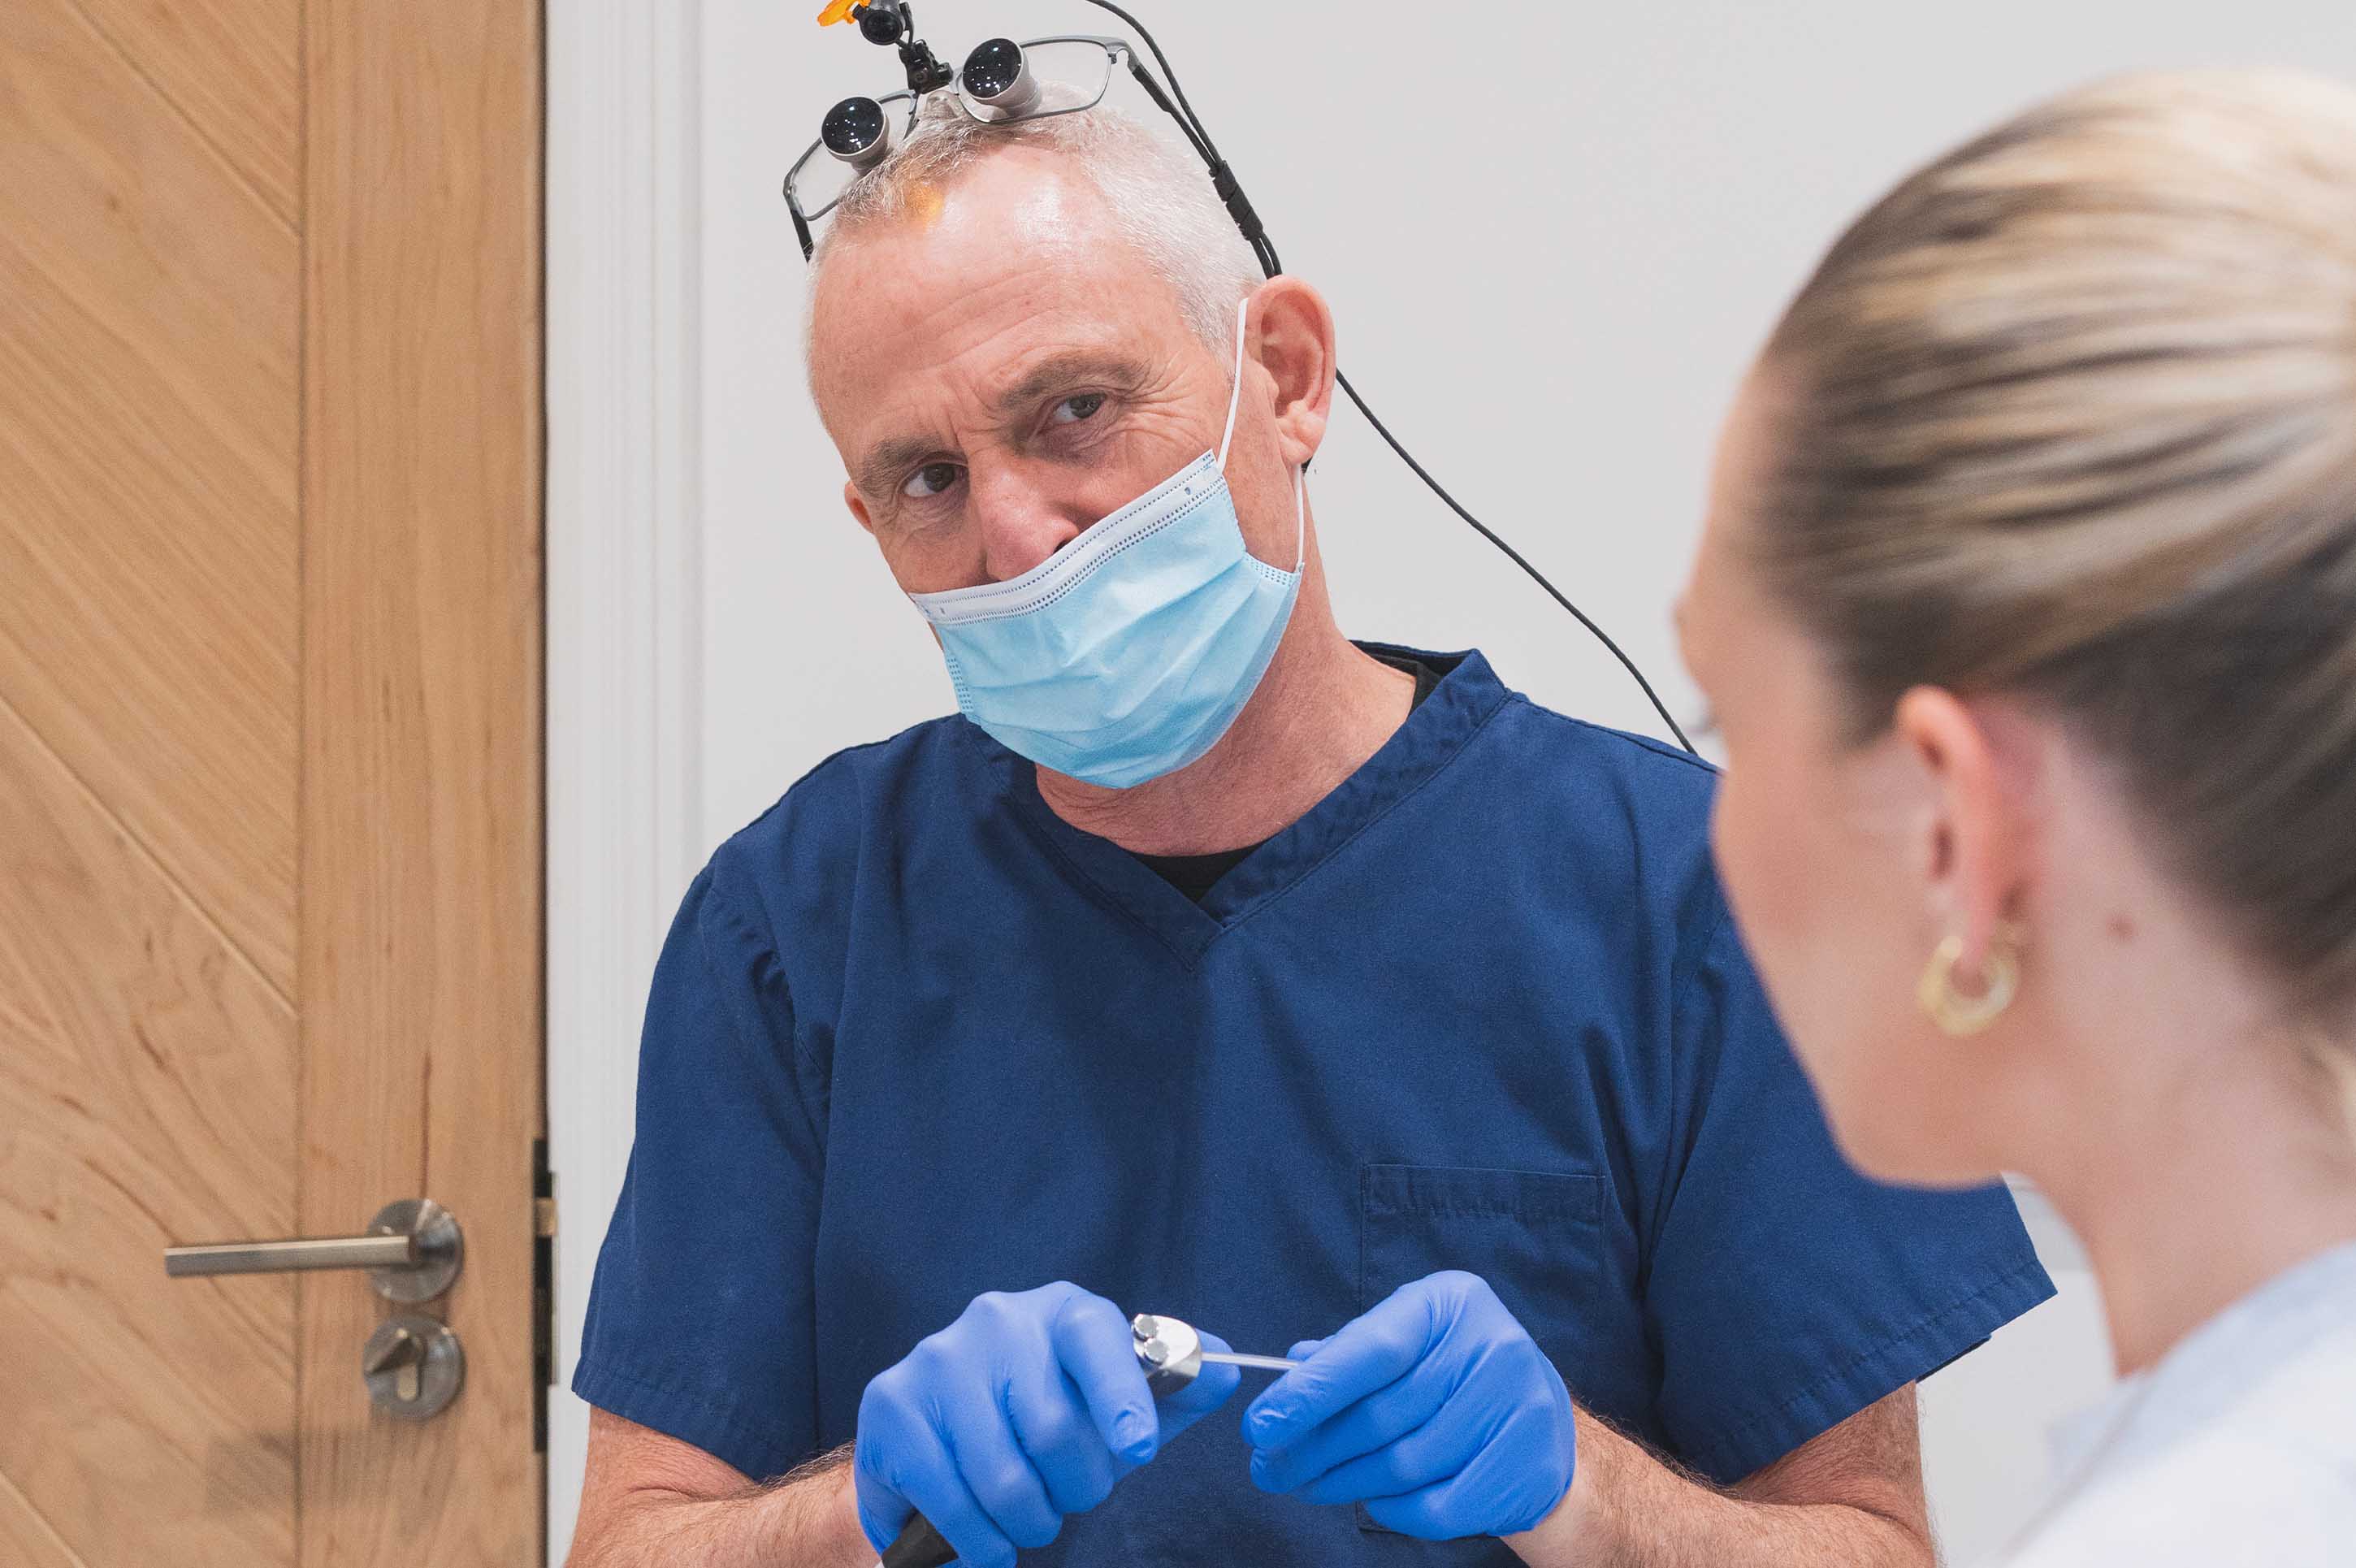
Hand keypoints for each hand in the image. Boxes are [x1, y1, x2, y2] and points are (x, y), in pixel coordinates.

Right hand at [853, 1282, 1239, 1566]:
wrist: (942, 1426)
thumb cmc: (1050, 1412)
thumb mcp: (1119, 1401)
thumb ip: (1176, 1388)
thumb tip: (1228, 1370)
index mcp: (1063, 1310)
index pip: (1098, 1339)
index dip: (1122, 1395)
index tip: (1136, 1448)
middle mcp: (995, 1320)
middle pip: (1054, 1429)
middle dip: (1077, 1488)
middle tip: (1072, 1497)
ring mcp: (936, 1360)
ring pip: (1002, 1476)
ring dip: (1028, 1522)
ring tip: (1031, 1516)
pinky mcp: (889, 1407)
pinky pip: (949, 1501)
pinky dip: (979, 1541)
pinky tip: (987, 1539)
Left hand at [1243, 1271, 1576, 1539]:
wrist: (1543, 1425)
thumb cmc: (1454, 1375)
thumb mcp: (1405, 1342)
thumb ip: (1347, 1355)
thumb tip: (1288, 1373)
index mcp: (1452, 1302)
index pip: (1370, 1351)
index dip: (1310, 1392)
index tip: (1260, 1426)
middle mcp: (1492, 1346)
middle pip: (1381, 1416)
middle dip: (1313, 1449)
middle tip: (1270, 1470)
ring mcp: (1520, 1407)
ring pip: (1404, 1465)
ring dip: (1342, 1483)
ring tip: (1307, 1486)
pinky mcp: (1528, 1466)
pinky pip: (1437, 1505)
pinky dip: (1391, 1509)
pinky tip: (1369, 1499)